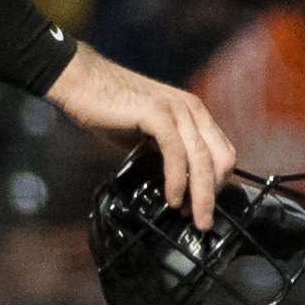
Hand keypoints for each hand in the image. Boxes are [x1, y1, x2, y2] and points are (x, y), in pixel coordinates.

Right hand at [47, 42, 234, 226]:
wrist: (81, 82)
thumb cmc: (110, 109)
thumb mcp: (148, 134)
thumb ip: (167, 153)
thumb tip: (177, 186)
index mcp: (194, 113)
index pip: (222, 152)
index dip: (218, 183)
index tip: (205, 208)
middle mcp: (192, 109)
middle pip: (220, 158)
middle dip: (214, 194)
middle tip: (203, 222)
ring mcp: (177, 110)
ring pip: (202, 158)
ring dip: (200, 194)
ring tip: (193, 217)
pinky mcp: (157, 113)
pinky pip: (176, 152)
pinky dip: (177, 179)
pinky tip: (173, 198)